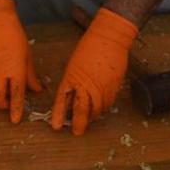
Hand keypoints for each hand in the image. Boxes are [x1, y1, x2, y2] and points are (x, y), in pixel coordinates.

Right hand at [0, 0, 40, 122]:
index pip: (15, 96)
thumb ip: (31, 77)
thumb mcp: (27, 57)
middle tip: (9, 103)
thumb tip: (37, 90)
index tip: (15, 120)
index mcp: (15, 72)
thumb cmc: (15, 38)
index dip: (15, 110)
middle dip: (3, 105)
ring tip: (4, 85)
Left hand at [51, 7, 137, 135]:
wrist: (110, 37)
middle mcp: (86, 84)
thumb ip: (73, 81)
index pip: (62, 100)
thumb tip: (72, 96)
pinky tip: (101, 108)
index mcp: (72, 77)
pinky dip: (103, 108)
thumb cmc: (90, 47)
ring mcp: (101, 87)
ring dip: (92, 116)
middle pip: (81, 110)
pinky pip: (108, 103)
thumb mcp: (74, 64)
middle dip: (78, 123)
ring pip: (96, 109)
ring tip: (89, 120)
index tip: (56, 126)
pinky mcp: (113, 87)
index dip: (59, 114)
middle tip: (76, 132)